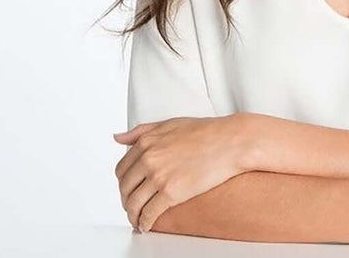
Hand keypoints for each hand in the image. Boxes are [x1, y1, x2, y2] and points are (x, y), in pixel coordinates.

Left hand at [113, 114, 250, 231]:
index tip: (129, 189)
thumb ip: (141, 131)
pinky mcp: (171, 193)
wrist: (231, 142)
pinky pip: (148, 214)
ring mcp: (159, 176)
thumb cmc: (206, 132)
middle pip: (124, 188)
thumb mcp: (170, 124)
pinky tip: (147, 225)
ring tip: (138, 219)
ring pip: (133, 204)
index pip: (122, 169)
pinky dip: (144, 223)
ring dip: (133, 215)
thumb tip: (117, 138)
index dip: (124, 182)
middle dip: (126, 200)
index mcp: (147, 142)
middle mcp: (149, 158)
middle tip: (133, 206)